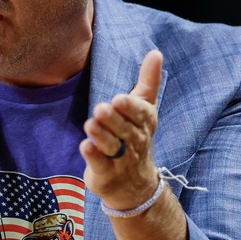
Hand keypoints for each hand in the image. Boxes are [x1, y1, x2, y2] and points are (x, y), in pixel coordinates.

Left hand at [80, 50, 162, 210]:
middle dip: (113, 120)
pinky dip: (92, 156)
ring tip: (90, 124)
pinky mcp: (106, 175)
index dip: (131, 108)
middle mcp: (135, 142)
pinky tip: (85, 146)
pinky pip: (100, 165)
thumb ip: (148, 81)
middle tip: (101, 109)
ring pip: (112, 147)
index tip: (119, 99)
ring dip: (101, 136)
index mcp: (144, 124)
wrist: (136, 187)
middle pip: (125, 130)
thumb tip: (156, 52)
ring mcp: (120, 160)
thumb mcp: (145, 110)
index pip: (140, 115)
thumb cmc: (137, 138)